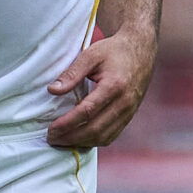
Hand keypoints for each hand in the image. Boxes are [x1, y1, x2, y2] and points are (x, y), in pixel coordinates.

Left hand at [46, 30, 153, 147]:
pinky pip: (112, 135)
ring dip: (81, 143)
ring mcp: (129, 111)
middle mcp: (124, 102)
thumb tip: (52, 90)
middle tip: (52, 139)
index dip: (67, 123)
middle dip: (71, 138)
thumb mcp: (90, 55)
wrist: (141, 49)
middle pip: (95, 129)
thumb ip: (72, 73)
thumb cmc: (114, 50)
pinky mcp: (130, 115)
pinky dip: (94, 141)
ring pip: (104, 137)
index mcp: (114, 86)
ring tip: (62, 142)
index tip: (51, 129)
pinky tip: (79, 139)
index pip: (87, 112)